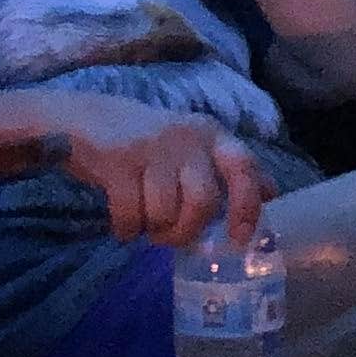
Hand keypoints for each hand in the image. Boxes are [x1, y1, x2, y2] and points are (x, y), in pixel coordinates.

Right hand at [46, 93, 269, 247]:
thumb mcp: (194, 149)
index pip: (244, 168)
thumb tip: (271, 192)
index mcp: (212, 136)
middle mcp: (187, 138)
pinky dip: (126, 229)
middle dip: (186, 231)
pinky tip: (123, 225)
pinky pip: (129, 213)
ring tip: (145, 226)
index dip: (246, 206)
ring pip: (164, 211)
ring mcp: (151, 147)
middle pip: (202, 201)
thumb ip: (230, 170)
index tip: (238, 237)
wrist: (83, 119)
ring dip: (153, 231)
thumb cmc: (149, 143)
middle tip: (170, 237)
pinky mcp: (116, 160)